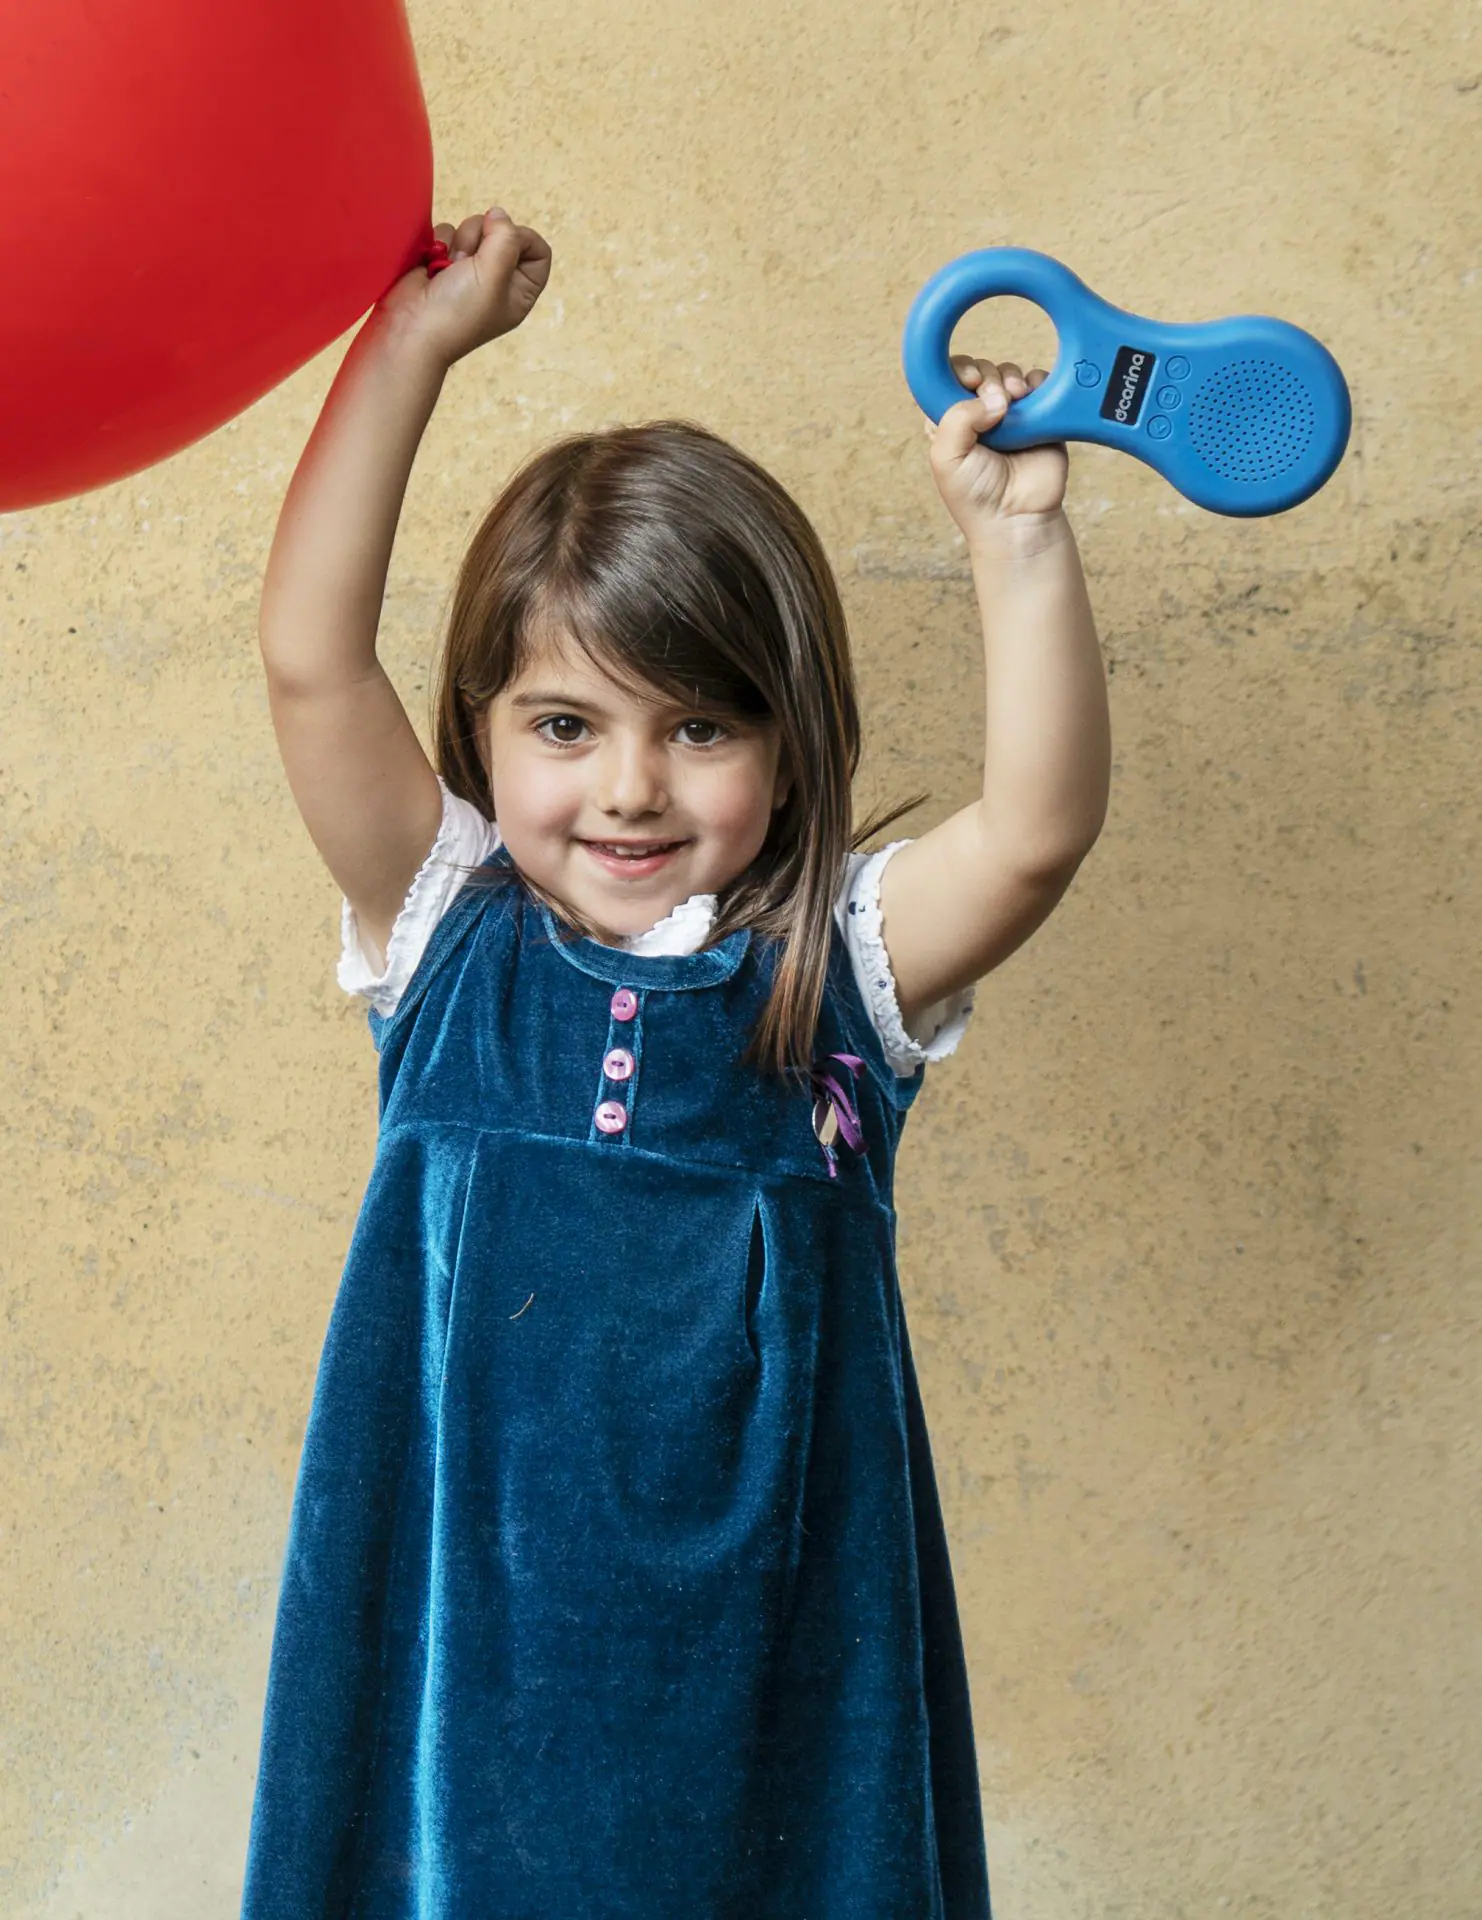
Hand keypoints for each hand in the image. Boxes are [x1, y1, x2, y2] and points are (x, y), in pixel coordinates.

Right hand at [375, 207, 552, 367]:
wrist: (409, 329)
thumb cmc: (456, 311)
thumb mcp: (493, 275)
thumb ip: (505, 238)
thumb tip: (499, 214)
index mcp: (520, 291)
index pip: (538, 251)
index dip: (524, 238)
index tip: (504, 241)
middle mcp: (498, 279)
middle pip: (503, 233)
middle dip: (483, 240)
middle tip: (468, 262)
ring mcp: (470, 270)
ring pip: (473, 229)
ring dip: (459, 244)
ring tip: (448, 270)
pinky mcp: (444, 261)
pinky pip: (448, 232)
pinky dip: (439, 245)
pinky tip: (433, 267)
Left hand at [925, 355, 1068, 543]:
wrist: (1016, 518)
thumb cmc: (975, 495)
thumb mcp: (946, 457)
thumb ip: (957, 419)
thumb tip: (995, 398)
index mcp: (949, 421)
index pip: (947, 379)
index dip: (958, 371)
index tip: (969, 381)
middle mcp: (978, 415)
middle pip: (980, 371)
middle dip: (986, 377)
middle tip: (995, 399)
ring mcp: (1010, 415)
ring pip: (1008, 373)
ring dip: (1010, 379)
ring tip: (1014, 399)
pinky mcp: (1039, 417)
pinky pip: (1038, 383)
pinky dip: (1036, 381)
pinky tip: (1030, 397)